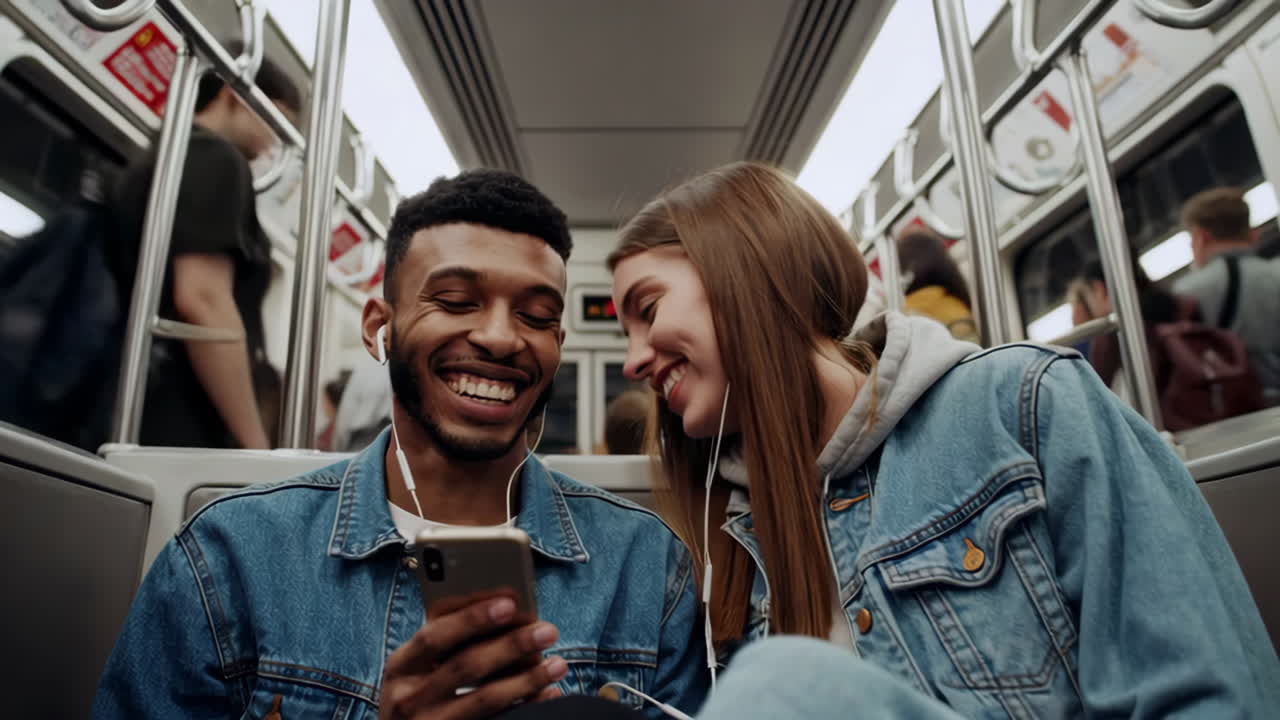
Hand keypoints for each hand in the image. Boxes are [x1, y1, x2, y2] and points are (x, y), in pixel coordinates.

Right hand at [380, 597, 568, 719]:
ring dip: (527, 679)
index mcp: (400, 666)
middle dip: (511, 645)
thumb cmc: (420, 693)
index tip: (510, 603)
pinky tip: (549, 694)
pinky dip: (526, 708)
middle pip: (465, 666)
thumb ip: (448, 640)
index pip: (434, 636)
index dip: (471, 618)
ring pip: (484, 699)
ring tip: (559, 663)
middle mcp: (408, 699)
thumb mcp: (420, 667)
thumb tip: (505, 606)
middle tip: (548, 630)